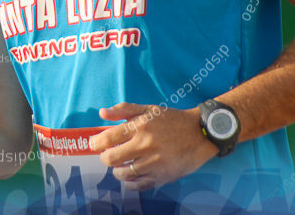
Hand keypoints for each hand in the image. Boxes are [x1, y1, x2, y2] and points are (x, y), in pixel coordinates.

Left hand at [89, 103, 217, 190]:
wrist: (199, 134)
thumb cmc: (172, 120)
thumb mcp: (149, 109)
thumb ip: (123, 109)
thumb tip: (101, 113)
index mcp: (140, 127)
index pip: (108, 138)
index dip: (96, 143)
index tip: (95, 144)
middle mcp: (145, 146)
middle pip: (110, 159)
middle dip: (105, 157)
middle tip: (108, 154)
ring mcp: (153, 164)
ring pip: (122, 174)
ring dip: (117, 169)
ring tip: (122, 163)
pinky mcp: (161, 177)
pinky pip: (136, 185)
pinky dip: (129, 182)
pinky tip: (131, 174)